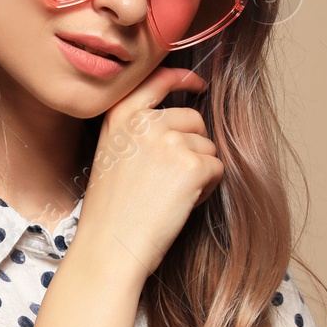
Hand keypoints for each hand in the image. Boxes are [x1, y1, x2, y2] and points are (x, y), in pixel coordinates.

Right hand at [75, 64, 222, 280]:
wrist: (109, 248)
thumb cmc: (109, 214)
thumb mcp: (111, 156)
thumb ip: (138, 133)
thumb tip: (179, 124)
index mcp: (120, 117)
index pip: (156, 80)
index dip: (182, 79)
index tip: (197, 83)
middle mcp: (145, 122)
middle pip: (193, 119)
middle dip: (193, 145)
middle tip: (170, 180)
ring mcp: (169, 141)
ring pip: (208, 147)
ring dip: (200, 171)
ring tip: (172, 196)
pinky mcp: (192, 165)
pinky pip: (217, 168)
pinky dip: (208, 188)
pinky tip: (183, 204)